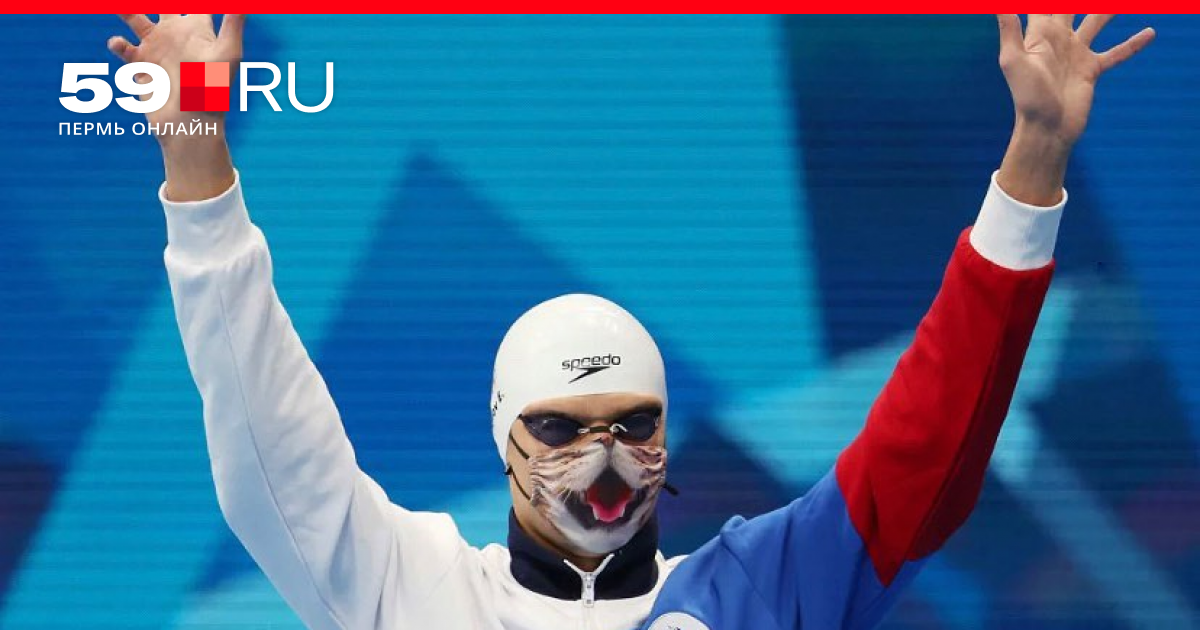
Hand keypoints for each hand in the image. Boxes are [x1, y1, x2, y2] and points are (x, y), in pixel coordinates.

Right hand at [107, 14, 245, 200]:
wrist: (189, 124)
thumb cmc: (213, 91)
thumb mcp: (228, 54)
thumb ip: (233, 24)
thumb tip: (242, 2)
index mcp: (197, 31)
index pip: (196, 5)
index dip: (195, 1)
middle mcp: (175, 37)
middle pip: (163, 6)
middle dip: (155, 0)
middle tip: (152, 2)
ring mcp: (156, 50)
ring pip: (135, 19)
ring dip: (126, 11)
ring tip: (121, 8)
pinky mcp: (140, 67)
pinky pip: (123, 48)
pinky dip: (117, 43)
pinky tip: (119, 44)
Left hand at [994, 15, 1153, 205]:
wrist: (1047, 128)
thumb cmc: (1027, 96)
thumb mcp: (1012, 59)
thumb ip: (1009, 27)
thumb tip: (998, 1)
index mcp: (1040, 33)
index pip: (1044, 3)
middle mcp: (1060, 39)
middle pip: (1072, 6)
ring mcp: (1077, 54)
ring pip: (1097, 22)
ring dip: (1109, 9)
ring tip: (1122, 0)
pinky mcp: (1092, 70)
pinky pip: (1116, 54)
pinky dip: (1132, 44)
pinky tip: (1150, 32)